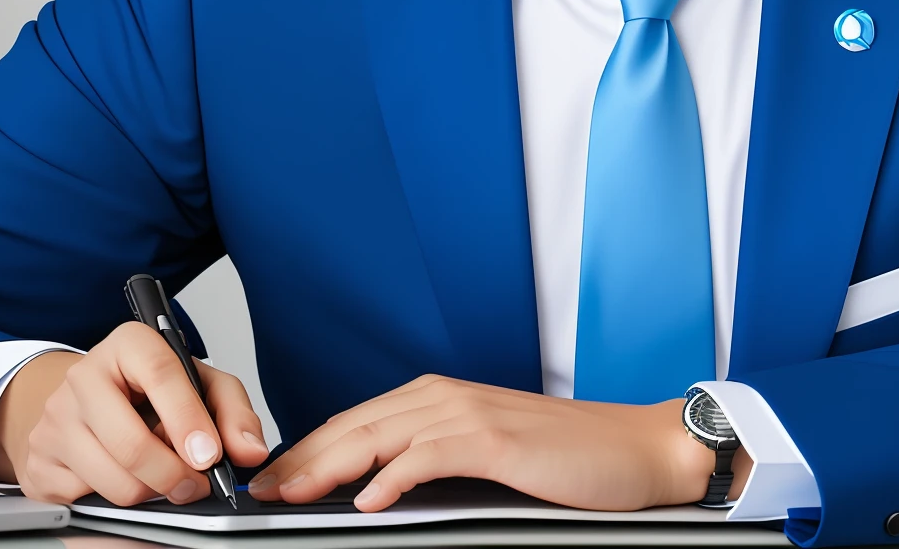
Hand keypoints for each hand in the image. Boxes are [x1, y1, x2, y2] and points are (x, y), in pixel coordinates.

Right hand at [0, 322, 271, 505]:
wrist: (87, 402)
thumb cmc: (147, 393)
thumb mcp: (199, 385)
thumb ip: (232, 412)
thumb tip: (249, 451)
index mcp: (128, 344)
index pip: (160, 374)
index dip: (187, 419)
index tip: (209, 456)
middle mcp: (84, 376)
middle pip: (130, 442)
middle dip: (172, 475)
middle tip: (195, 485)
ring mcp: (55, 420)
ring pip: (111, 480)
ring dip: (149, 494)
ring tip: (163, 481)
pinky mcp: (39, 463)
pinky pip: (85, 501)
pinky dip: (115, 504)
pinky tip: (126, 481)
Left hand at [247, 375, 729, 511]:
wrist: (637, 450)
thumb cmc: (569, 460)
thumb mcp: (488, 457)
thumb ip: (435, 465)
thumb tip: (378, 494)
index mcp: (440, 399)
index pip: (356, 423)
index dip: (308, 451)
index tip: (272, 482)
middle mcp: (446, 397)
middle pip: (354, 427)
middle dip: (301, 460)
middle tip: (260, 494)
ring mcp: (469, 414)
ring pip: (379, 437)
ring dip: (328, 467)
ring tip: (291, 497)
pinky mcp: (495, 440)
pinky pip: (428, 456)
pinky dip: (392, 477)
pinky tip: (366, 501)